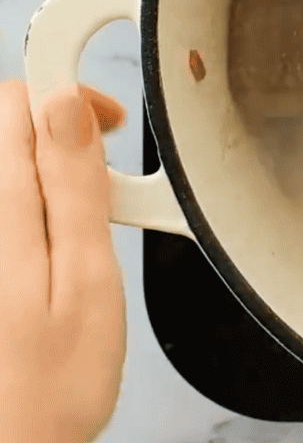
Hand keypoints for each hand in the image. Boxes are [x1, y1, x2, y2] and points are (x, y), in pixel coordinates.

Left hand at [0, 81, 126, 442]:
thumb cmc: (45, 389)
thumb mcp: (85, 281)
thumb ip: (73, 186)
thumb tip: (64, 104)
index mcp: (0, 213)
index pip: (16, 101)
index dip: (70, 97)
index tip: (108, 125)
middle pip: (4, 130)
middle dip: (58, 134)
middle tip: (101, 178)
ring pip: (3, 170)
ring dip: (41, 172)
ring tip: (77, 219)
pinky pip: (4, 210)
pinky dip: (27, 210)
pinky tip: (45, 248)